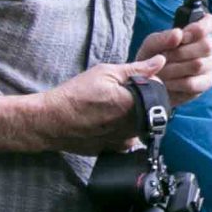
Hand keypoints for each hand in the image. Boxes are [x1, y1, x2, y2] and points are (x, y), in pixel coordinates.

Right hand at [33, 52, 170, 154]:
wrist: (52, 121)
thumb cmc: (76, 94)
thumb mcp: (106, 73)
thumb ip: (137, 69)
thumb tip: (160, 61)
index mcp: (136, 105)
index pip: (158, 89)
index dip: (147, 81)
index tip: (131, 80)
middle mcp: (134, 126)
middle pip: (152, 108)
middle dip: (141, 98)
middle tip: (119, 92)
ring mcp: (125, 141)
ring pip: (141, 123)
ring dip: (133, 113)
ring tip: (110, 107)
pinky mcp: (116, 150)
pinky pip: (128, 137)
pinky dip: (123, 128)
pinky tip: (107, 121)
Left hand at [135, 17, 211, 105]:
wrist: (151, 80)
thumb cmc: (154, 57)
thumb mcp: (152, 44)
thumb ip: (164, 38)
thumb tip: (178, 34)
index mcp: (198, 31)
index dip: (200, 28)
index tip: (183, 36)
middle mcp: (209, 46)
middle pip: (206, 45)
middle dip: (179, 52)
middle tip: (162, 58)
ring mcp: (210, 65)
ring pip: (198, 65)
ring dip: (174, 69)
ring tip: (160, 71)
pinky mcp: (206, 83)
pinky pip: (193, 83)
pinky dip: (175, 83)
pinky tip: (166, 83)